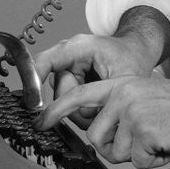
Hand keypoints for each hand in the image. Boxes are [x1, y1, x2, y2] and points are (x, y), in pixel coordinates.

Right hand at [33, 32, 159, 128]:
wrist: (136, 52)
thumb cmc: (132, 57)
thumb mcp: (125, 76)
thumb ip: (105, 97)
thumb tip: (89, 120)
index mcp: (78, 47)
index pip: (46, 62)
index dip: (34, 81)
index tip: (33, 104)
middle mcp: (68, 57)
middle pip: (59, 92)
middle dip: (80, 106)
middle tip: (104, 107)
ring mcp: (68, 70)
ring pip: (65, 102)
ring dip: (83, 110)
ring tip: (105, 104)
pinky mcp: (70, 82)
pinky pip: (70, 104)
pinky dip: (84, 111)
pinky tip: (99, 105)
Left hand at [37, 75, 169, 168]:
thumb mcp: (146, 96)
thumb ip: (120, 110)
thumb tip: (99, 137)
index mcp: (121, 84)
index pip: (79, 96)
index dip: (56, 110)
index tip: (40, 122)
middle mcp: (122, 95)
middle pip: (95, 138)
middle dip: (115, 147)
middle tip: (143, 139)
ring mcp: (132, 112)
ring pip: (116, 153)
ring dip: (138, 155)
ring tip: (159, 137)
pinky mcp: (144, 132)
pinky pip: (137, 162)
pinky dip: (153, 160)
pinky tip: (168, 144)